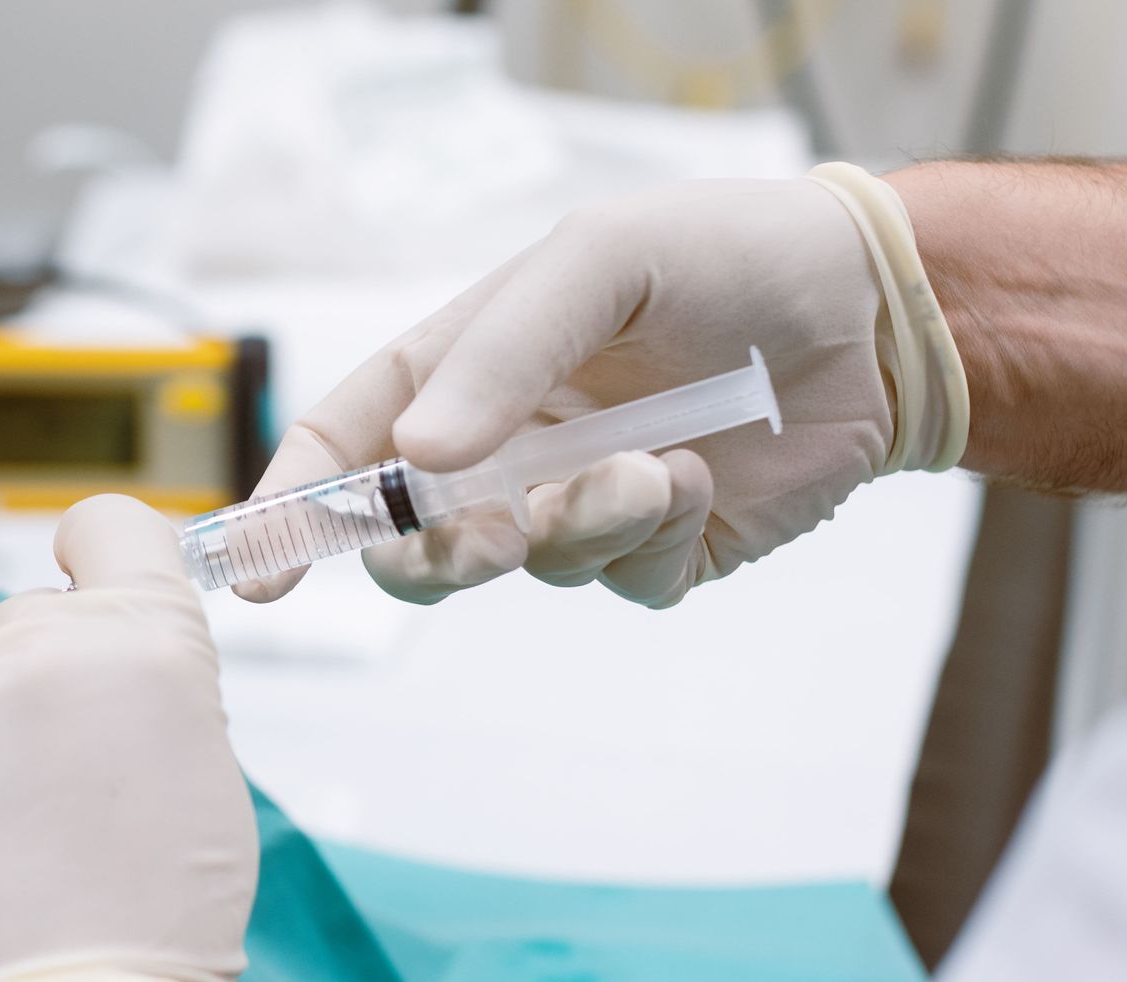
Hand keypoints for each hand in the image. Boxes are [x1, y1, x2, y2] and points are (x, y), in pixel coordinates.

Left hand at [0, 496, 257, 981]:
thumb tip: (112, 682)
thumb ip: (156, 697)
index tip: (84, 589)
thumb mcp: (204, 786)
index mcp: (149, 645)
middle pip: (27, 629)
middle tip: (53, 795)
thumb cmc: (158, 935)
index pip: (110, 527)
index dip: (100, 557)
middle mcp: (41, 648)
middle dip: (39, 693)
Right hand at [238, 166, 964, 607]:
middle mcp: (510, 447)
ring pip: (526, 567)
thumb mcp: (598, 261)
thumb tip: (418, 457)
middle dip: (436, 554)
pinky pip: (618, 581)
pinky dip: (649, 536)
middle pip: (416, 542)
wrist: (867, 311)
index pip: (349, 446)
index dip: (294, 509)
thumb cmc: (722, 255)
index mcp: (466, 368)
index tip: (259, 573)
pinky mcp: (653, 549)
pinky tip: (695, 476)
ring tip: (654, 465)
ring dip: (580, 526)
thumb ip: (502, 353)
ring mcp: (579, 504)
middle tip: (492, 535)